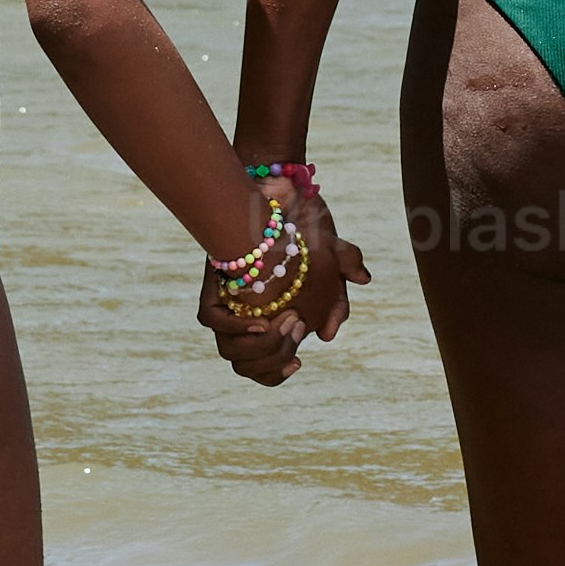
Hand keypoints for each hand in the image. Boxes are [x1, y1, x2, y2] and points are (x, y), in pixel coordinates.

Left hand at [200, 171, 361, 386]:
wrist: (272, 195)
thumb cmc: (304, 226)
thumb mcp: (332, 250)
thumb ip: (347, 268)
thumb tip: (352, 298)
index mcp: (278, 324)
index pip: (271, 366)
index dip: (280, 370)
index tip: (300, 358)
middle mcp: (251, 320)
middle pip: (250, 364)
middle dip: (276, 355)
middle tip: (297, 325)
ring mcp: (231, 308)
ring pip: (230, 351)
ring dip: (259, 348)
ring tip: (285, 322)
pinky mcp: (214, 290)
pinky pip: (212, 320)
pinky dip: (234, 327)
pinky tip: (259, 322)